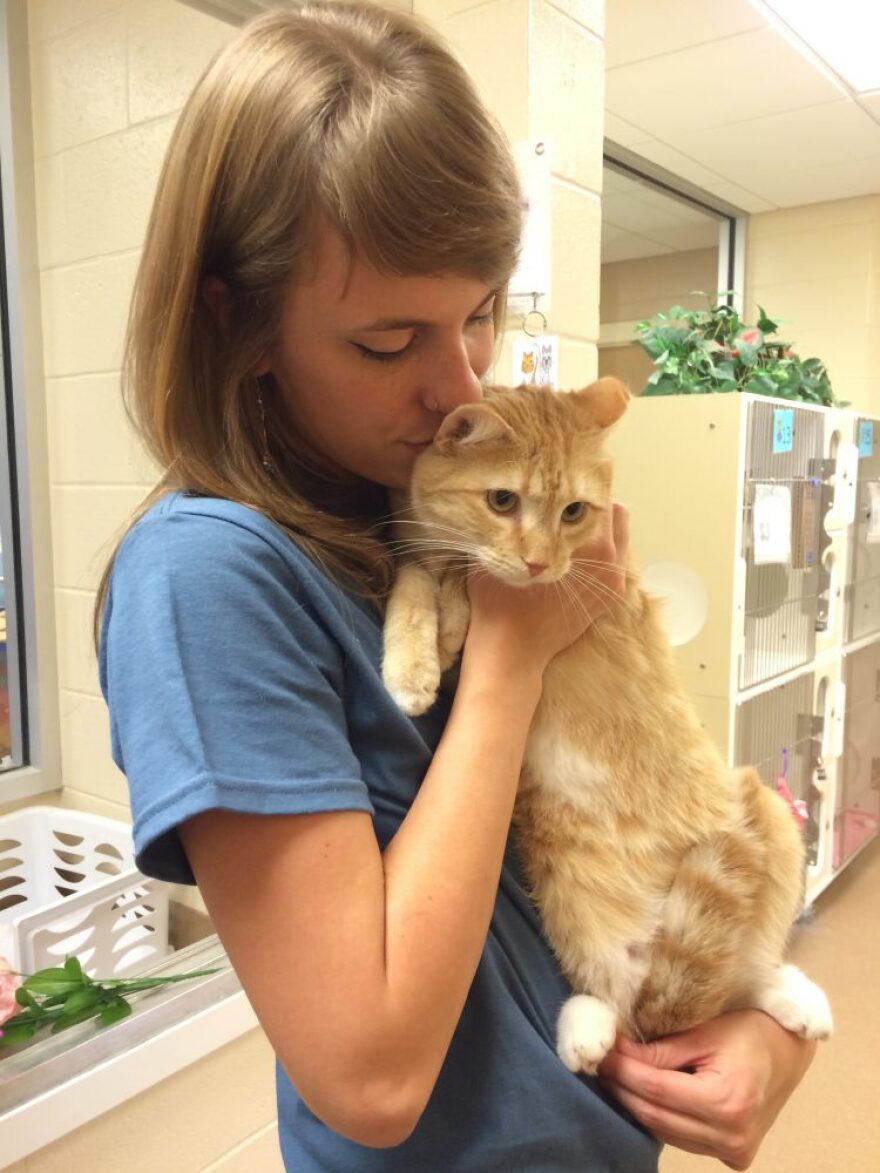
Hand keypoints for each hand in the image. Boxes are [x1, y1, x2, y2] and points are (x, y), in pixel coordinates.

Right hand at [464, 502, 629, 675]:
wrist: (511, 653)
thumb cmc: (499, 602)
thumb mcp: (499, 549)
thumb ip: (513, 518)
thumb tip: (515, 494)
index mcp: (590, 542)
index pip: (596, 495)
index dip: (573, 487)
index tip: (554, 486)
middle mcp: (612, 559)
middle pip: (611, 513)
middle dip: (585, 507)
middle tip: (557, 504)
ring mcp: (616, 579)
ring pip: (615, 535)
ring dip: (592, 529)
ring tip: (560, 529)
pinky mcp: (611, 595)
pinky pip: (613, 559)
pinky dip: (595, 551)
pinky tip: (568, 553)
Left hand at [598, 1010, 816, 1169]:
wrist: (787, 1053)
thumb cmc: (749, 1032)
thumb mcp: (705, 1032)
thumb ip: (661, 1050)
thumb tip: (615, 1051)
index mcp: (726, 1102)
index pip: (655, 1090)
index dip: (622, 1071)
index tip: (600, 1052)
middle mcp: (730, 1136)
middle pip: (655, 1115)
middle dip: (622, 1088)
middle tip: (599, 1062)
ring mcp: (732, 1151)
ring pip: (663, 1132)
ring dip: (635, 1105)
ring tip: (615, 1076)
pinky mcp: (731, 1156)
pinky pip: (681, 1139)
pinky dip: (658, 1117)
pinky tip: (642, 1095)